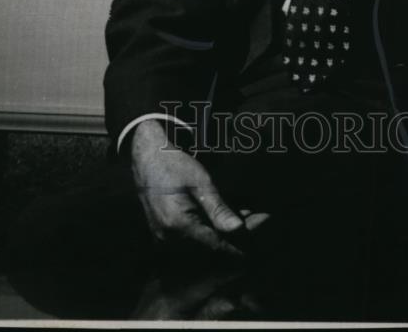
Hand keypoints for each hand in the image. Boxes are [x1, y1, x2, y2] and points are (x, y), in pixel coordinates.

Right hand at [129, 119, 267, 255]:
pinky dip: (211, 231)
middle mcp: (169, 239)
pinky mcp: (164, 235)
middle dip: (236, 237)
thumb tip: (238, 229)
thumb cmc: (173, 163)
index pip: (216, 246)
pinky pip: (192, 241)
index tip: (261, 233)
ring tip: (248, 216)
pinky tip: (227, 217)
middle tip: (260, 218)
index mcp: (178, 226)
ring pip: (203, 246)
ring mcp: (164, 239)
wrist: (146, 157)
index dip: (241, 243)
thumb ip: (218, 208)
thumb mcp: (200, 181)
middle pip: (211, 249)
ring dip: (225, 235)